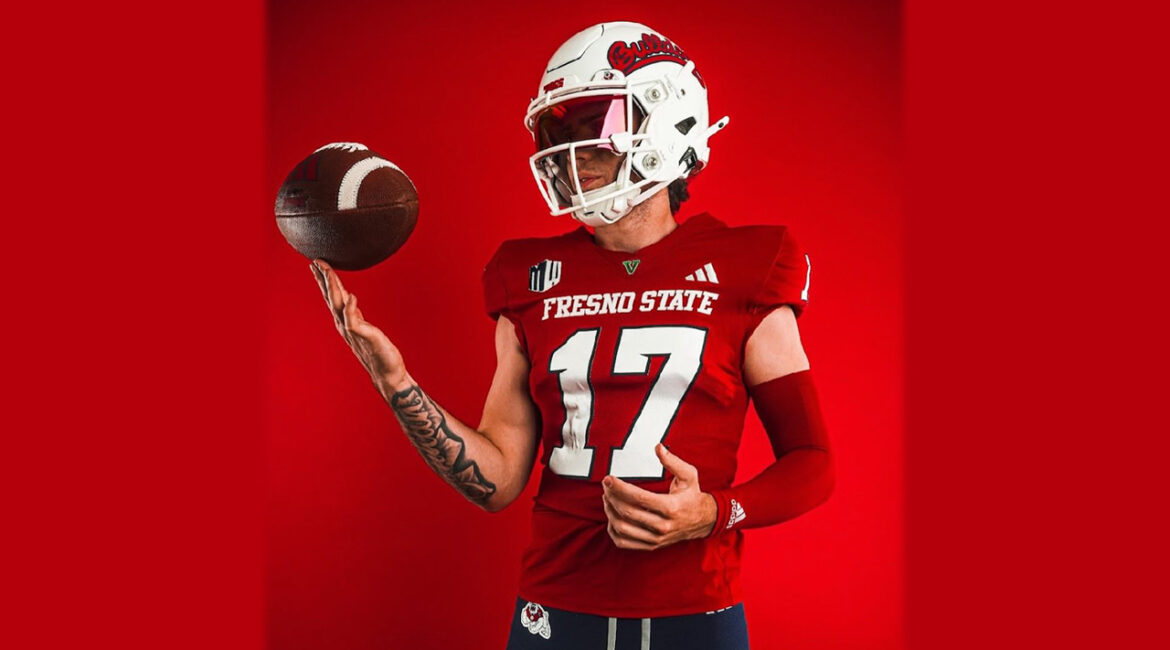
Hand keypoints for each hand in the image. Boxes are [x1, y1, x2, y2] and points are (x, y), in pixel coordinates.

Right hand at [309, 259, 408, 391]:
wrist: (387, 373)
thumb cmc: (378, 352)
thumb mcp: (364, 328)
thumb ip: (355, 314)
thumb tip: (349, 300)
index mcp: (346, 321)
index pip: (333, 296)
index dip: (325, 280)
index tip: (317, 265)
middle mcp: (345, 325)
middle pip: (332, 297)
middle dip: (324, 279)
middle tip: (316, 261)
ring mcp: (353, 331)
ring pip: (339, 305)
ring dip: (333, 288)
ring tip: (328, 271)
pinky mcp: (364, 336)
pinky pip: (353, 321)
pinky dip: (351, 308)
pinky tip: (352, 296)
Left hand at [601, 444, 716, 550]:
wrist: (703, 521)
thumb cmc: (692, 495)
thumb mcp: (688, 475)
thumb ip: (672, 461)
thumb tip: (658, 447)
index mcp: (671, 507)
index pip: (638, 498)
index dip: (620, 488)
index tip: (608, 478)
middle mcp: (662, 526)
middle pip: (627, 512)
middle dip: (611, 497)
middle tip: (606, 485)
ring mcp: (656, 538)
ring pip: (622, 528)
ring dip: (609, 512)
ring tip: (607, 498)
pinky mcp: (651, 546)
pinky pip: (624, 542)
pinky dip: (613, 530)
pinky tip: (612, 516)